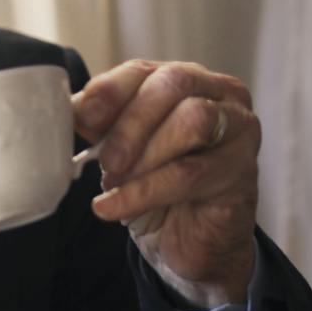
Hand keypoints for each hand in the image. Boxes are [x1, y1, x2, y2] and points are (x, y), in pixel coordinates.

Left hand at [73, 59, 260, 306]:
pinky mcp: (243, 171)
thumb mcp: (117, 148)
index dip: (109, 92)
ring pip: (192, 120)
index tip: (82, 121)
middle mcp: (219, 95)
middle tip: (105, 161)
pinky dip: (144, 192)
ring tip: (116, 183)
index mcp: (183, 80)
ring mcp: (239, 130)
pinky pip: (191, 173)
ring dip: (144, 155)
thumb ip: (98, 125)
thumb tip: (68, 112)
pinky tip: (115, 207)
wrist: (188, 240)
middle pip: (174, 84)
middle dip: (130, 123)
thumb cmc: (153, 183)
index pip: (143, 70)